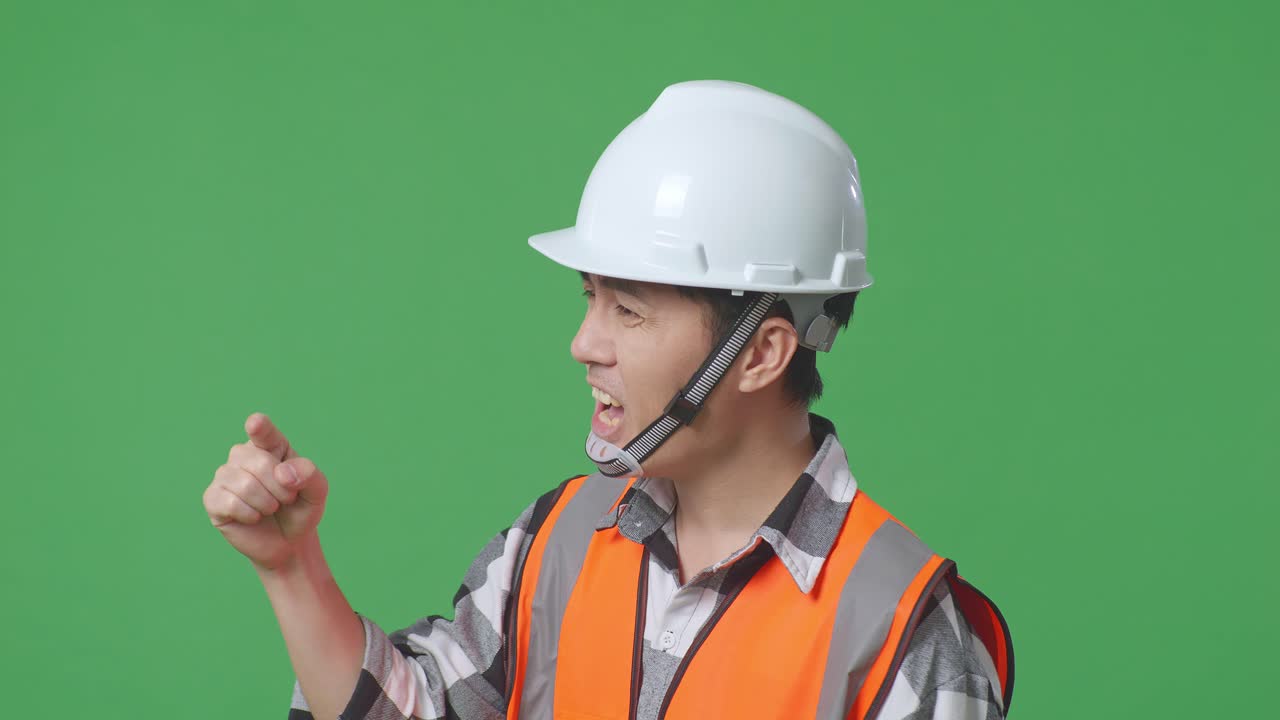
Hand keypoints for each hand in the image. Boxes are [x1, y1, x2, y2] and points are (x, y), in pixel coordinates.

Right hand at [203, 412, 328, 571]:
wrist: (288, 541)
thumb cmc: (300, 509)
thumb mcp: (317, 491)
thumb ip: (309, 474)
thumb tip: (283, 472)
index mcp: (270, 445)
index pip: (262, 431)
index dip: (259, 427)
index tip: (255, 423)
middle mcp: (243, 455)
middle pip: (257, 462)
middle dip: (280, 487)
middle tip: (287, 499)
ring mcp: (224, 476)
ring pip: (244, 484)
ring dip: (267, 503)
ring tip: (271, 508)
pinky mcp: (213, 499)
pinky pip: (230, 503)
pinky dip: (250, 514)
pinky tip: (254, 517)